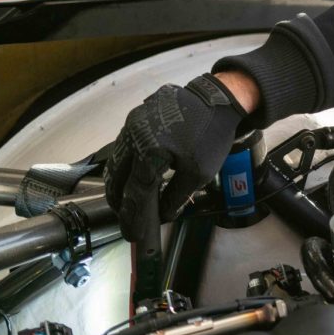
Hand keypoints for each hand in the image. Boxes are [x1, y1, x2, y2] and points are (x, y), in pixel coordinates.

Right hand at [104, 74, 246, 241]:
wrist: (216, 100)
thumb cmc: (210, 135)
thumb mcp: (198, 173)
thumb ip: (175, 197)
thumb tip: (161, 215)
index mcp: (150, 152)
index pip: (136, 193)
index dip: (133, 217)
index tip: (132, 234)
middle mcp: (134, 136)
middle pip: (117, 177)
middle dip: (120, 202)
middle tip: (126, 219)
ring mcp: (132, 124)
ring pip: (117, 161)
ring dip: (120, 183)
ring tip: (127, 201)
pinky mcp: (135, 118)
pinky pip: (124, 146)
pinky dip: (126, 164)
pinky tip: (132, 175)